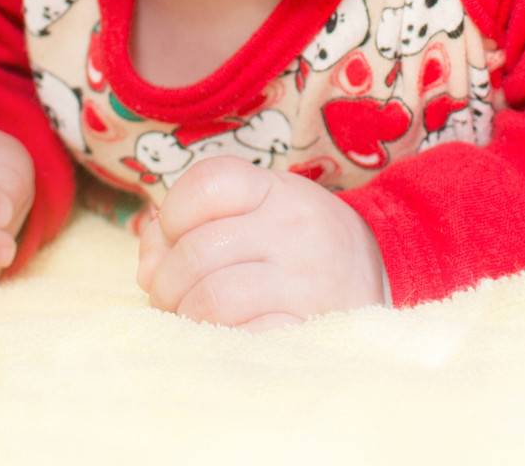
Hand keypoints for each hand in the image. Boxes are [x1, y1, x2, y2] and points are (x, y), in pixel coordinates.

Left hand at [135, 156, 388, 332]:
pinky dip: (217, 340)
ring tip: (188, 317)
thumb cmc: (296, 239)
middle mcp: (292, 229)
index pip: (208, 184)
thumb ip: (196, 222)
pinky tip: (219, 336)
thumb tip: (147, 264)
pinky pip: (243, 338)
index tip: (172, 234)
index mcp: (275, 190)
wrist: (378, 271)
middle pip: (198, 250)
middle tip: (167, 294)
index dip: (173, 213)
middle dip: (166, 279)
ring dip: (185, 314)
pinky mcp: (308, 328)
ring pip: (213, 298)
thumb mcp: (258, 207)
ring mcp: (303, 281)